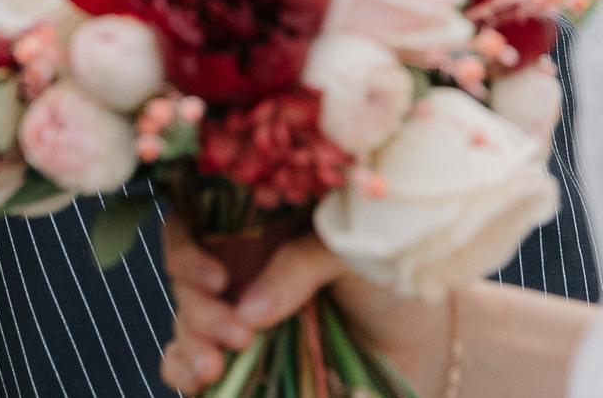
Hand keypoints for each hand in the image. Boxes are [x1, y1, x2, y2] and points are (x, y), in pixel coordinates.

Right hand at [160, 222, 441, 396]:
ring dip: (189, 343)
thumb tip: (249, 308)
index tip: (217, 279)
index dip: (189, 250)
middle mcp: (238, 266)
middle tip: (240, 334)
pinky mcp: (241, 359)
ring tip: (215, 365)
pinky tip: (196, 377)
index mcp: (257, 225)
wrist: (421, 340)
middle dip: (200, 309)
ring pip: (184, 322)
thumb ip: (299, 265)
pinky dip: (181, 370)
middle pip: (186, 280)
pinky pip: (189, 362)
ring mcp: (237, 315)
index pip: (194, 225)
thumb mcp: (352, 251)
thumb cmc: (390, 277)